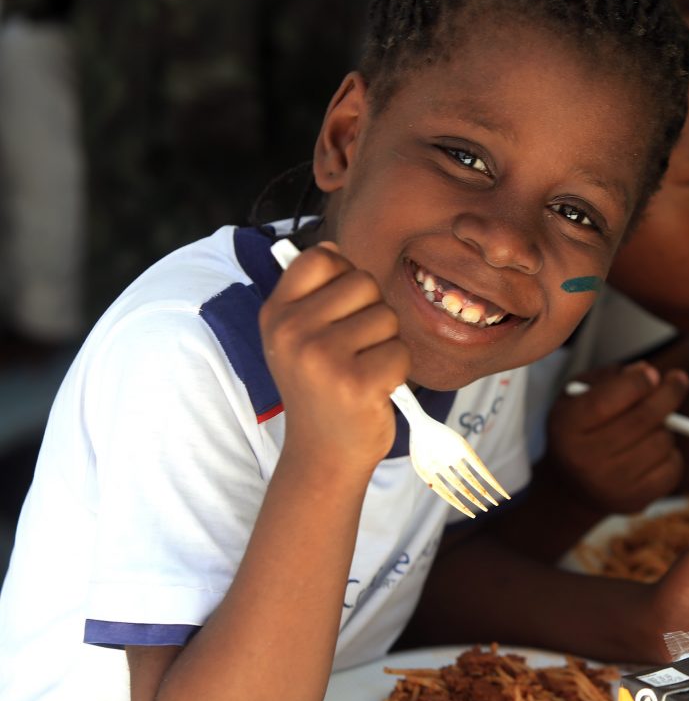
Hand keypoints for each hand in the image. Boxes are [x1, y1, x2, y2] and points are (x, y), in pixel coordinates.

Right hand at [259, 241, 409, 469]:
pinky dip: (398, 371)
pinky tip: (375, 390)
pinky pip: (400, 352)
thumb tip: (333, 246)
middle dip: (372, 312)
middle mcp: (292, 332)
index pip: (320, 257)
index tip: (342, 308)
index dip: (344, 274)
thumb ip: (315, 292)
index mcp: (276, 314)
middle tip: (355, 349)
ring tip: (363, 370)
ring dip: (386, 343)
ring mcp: (322, 358)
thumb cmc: (322, 388)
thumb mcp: (300, 337)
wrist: (323, 454)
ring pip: (387, 316)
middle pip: (363, 282)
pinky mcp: (356, 384)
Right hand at [546, 362, 686, 514]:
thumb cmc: (581, 429)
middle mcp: (585, 459)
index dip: (637, 383)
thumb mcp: (579, 395)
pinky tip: (652, 451)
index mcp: (566, 427)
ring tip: (647, 428)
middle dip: (668, 394)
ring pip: (662, 441)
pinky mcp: (634, 501)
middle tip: (679, 379)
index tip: (653, 373)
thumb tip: (646, 372)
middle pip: (643, 419)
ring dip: (664, 427)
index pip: (607, 400)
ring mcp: (611, 484)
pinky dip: (670, 453)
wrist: (573, 488)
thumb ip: (609, 378)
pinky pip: (673, 467)